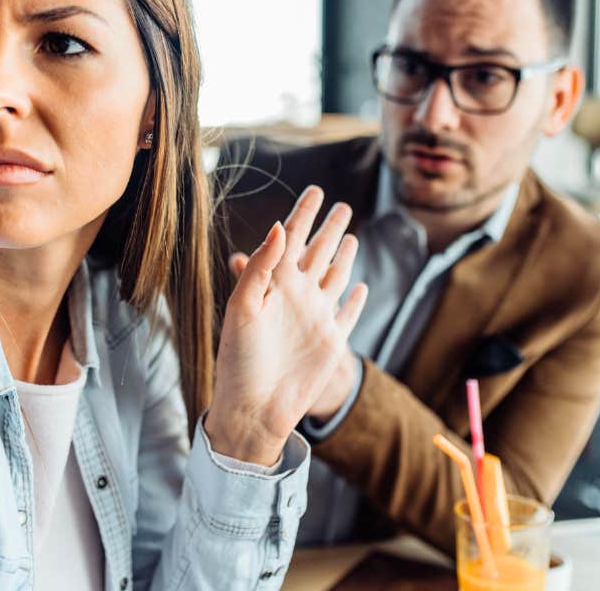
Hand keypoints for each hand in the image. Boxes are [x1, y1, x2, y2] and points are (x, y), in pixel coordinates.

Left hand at [205, 186, 367, 464]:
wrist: (254, 408)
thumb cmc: (239, 360)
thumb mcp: (243, 307)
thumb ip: (260, 267)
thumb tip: (278, 226)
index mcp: (272, 284)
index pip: (290, 238)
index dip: (303, 213)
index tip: (315, 190)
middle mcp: (295, 296)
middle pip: (317, 252)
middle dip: (328, 227)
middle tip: (341, 203)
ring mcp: (315, 318)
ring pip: (334, 277)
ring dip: (343, 256)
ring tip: (349, 236)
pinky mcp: (330, 341)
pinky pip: (346, 314)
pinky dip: (354, 299)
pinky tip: (359, 287)